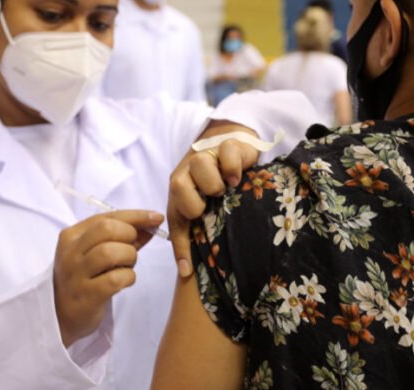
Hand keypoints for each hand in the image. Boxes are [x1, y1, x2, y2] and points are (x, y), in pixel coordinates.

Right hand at [53, 210, 162, 346]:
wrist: (61, 316)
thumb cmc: (85, 278)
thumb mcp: (97, 252)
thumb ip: (123, 237)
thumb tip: (152, 222)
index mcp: (71, 236)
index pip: (106, 217)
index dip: (135, 216)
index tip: (156, 217)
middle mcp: (70, 252)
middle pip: (107, 229)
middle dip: (129, 235)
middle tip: (132, 249)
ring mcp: (75, 274)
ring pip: (110, 252)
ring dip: (129, 257)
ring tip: (127, 267)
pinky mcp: (86, 296)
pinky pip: (115, 279)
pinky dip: (128, 277)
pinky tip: (124, 281)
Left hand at [168, 124, 259, 277]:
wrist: (228, 142)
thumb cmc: (213, 181)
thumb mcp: (202, 208)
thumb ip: (193, 235)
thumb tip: (186, 271)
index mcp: (179, 192)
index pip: (174, 219)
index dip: (180, 246)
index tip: (187, 269)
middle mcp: (187, 174)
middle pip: (177, 186)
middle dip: (194, 202)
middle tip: (212, 205)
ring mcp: (206, 157)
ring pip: (200, 165)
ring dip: (214, 183)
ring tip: (228, 188)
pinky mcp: (227, 144)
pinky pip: (227, 153)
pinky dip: (233, 167)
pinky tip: (238, 177)